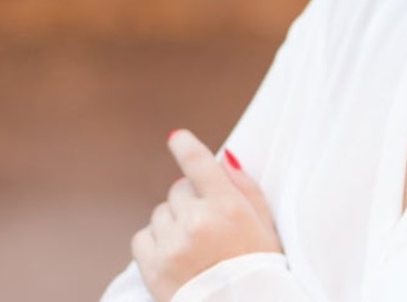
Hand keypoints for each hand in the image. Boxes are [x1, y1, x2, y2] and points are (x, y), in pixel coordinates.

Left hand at [132, 129, 282, 301]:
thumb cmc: (259, 268)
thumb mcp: (264, 224)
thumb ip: (244, 186)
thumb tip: (223, 157)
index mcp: (227, 206)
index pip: (198, 162)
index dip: (185, 145)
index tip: (176, 137)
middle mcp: (198, 221)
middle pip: (178, 189)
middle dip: (189, 200)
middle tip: (205, 222)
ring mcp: (173, 245)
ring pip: (160, 212)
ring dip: (172, 222)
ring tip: (191, 245)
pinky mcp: (153, 269)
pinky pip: (142, 237)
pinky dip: (154, 243)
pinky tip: (173, 256)